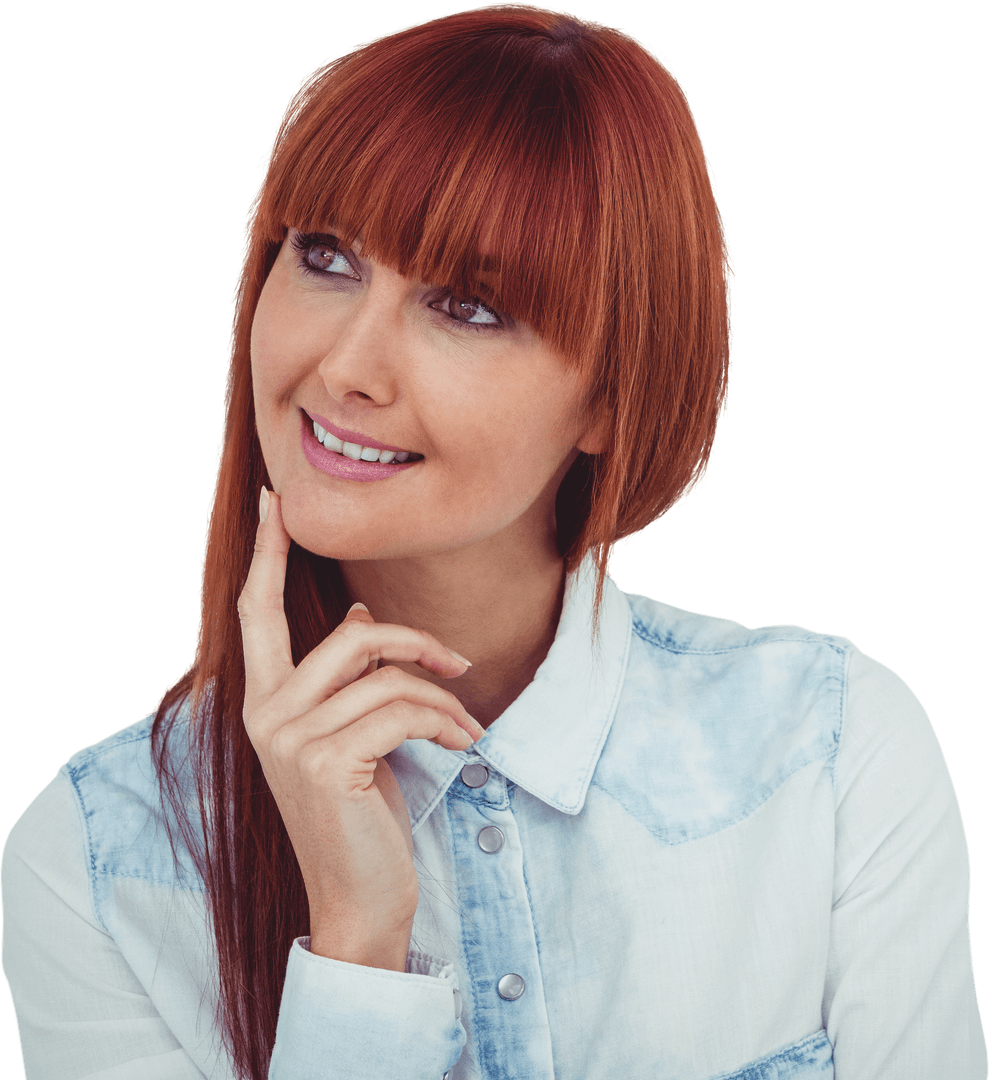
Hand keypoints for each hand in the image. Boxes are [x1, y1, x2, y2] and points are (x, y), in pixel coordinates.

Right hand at [237, 487, 483, 969]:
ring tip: (465, 725)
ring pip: (386, 672)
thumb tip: (360, 612)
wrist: (358, 898)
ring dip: (441, 695)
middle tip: (458, 663)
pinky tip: (462, 743)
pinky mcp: (325, 759)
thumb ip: (343, 678)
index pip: (257, 612)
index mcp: (264, 701)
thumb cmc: (358, 815)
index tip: (275, 502)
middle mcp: (264, 712)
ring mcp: (289, 736)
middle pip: (350, 633)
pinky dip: (444, 720)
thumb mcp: (348, 737)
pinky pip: (402, 707)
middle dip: (414, 641)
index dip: (267, 554)